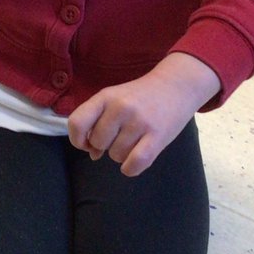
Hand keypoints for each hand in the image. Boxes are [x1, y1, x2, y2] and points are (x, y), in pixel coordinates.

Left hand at [67, 53, 220, 176]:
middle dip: (105, 146)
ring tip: (134, 140)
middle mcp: (120, 107)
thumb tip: (92, 154)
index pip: (77, 122)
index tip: (87, 143)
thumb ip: (98, 122)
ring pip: (116, 156)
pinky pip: (134, 163)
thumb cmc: (140, 97)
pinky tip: (135, 160)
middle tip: (120, 137)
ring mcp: (139, 121)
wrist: (176, 86)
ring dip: (122, 154)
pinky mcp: (158, 136)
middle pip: (98, 143)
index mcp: (105, 97)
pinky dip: (131, 168)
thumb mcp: (114, 99)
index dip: (77, 139)